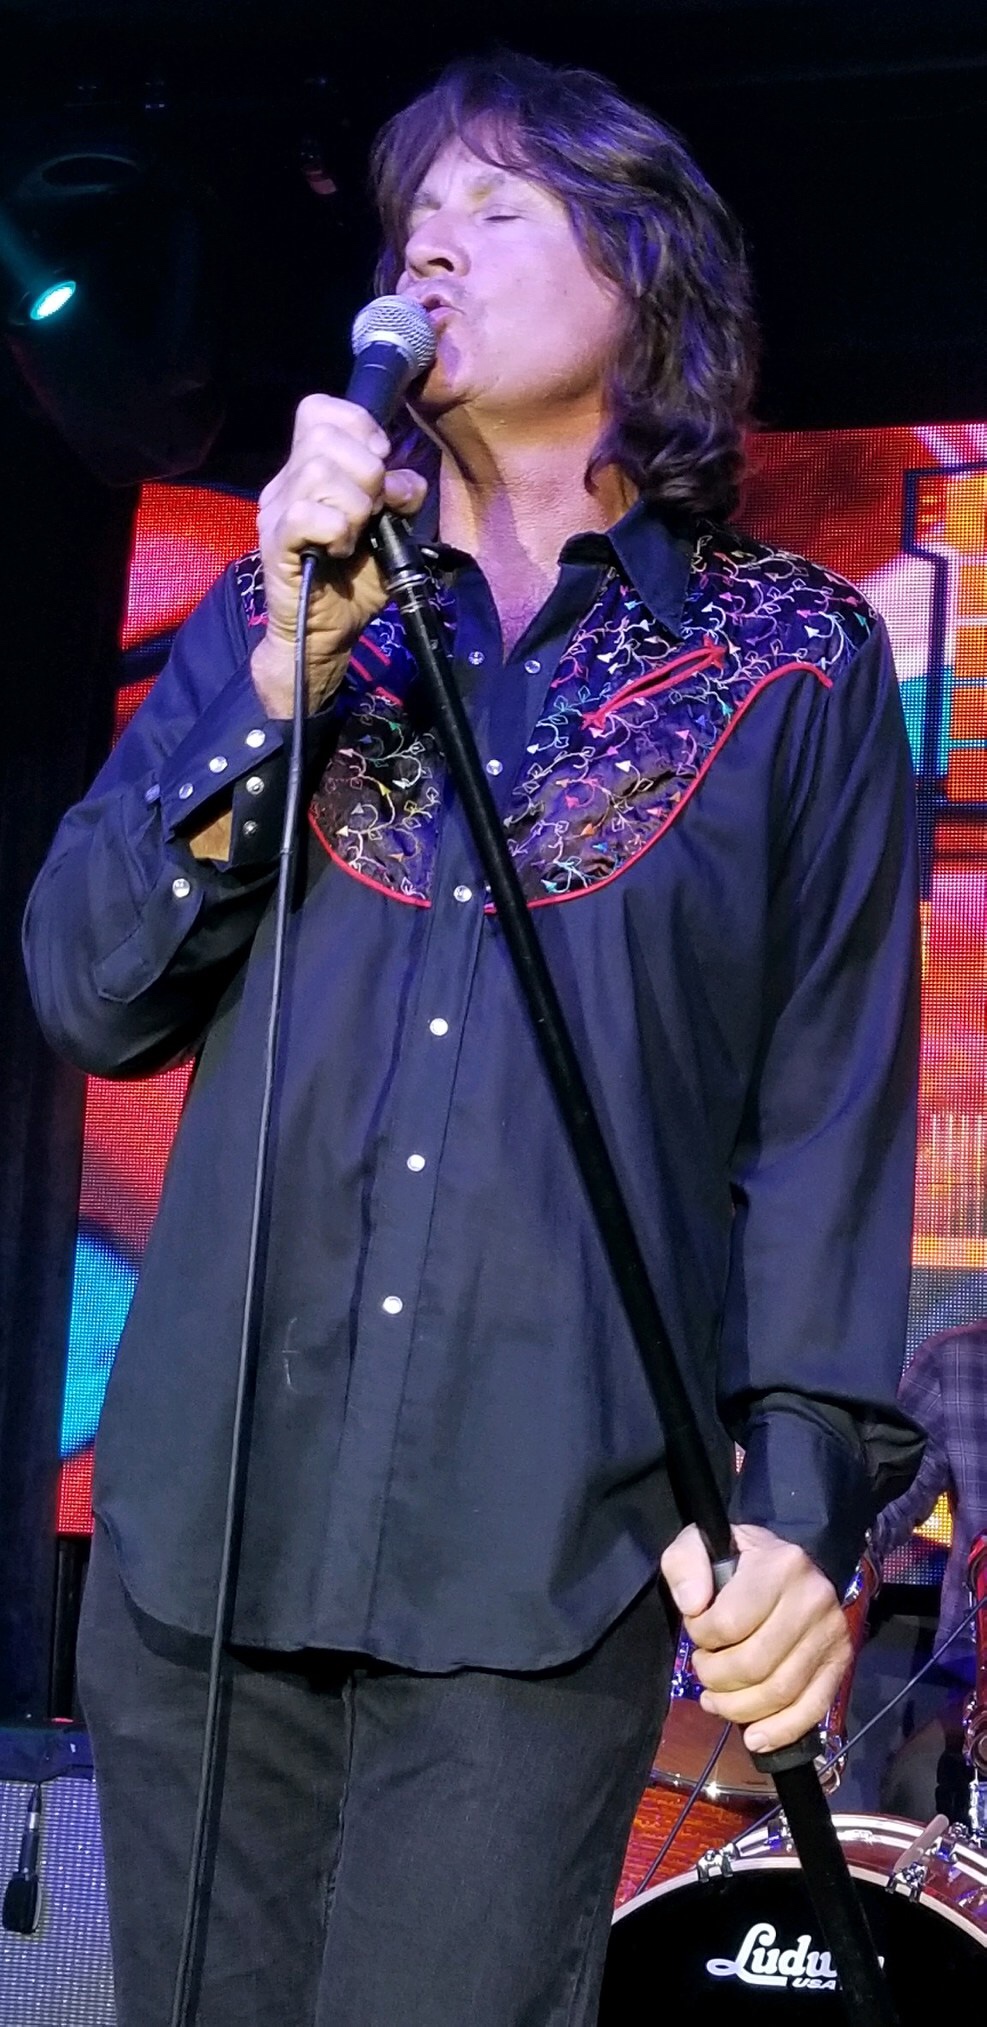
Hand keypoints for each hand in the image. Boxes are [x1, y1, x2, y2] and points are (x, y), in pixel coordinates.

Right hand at [252, 393, 426, 715]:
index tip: (380, 463)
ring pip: (316, 473)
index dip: (357, 425)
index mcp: (308, 468)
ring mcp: (276, 511)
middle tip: (371, 510)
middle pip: (322, 436)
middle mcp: (286, 482)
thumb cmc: (355, 580)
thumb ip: (402, 497)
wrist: (328, 634)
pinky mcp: (275, 544)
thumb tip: (403, 482)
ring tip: (354, 534)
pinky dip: (335, 531)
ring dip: (353, 505)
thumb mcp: (392, 530)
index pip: (318, 409)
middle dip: (366, 471)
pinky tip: (338, 550)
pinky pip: (305, 515)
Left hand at [660, 1522, 850, 1755]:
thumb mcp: (699, 1544)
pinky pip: (812, 1709)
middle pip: (755, 1665)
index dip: (701, 1637)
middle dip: (716, 1677)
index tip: (696, 1630)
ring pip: (780, 1693)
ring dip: (738, 1708)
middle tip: (703, 1668)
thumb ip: (685, 1565)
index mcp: (780, 1565)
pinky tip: (755, 1738)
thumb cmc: (737, 1559)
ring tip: (716, 1699)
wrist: (784, 1565)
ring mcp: (831, 1633)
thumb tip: (693, 1605)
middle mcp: (814, 1599)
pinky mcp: (840, 1661)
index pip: (730, 1623)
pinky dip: (781, 1731)